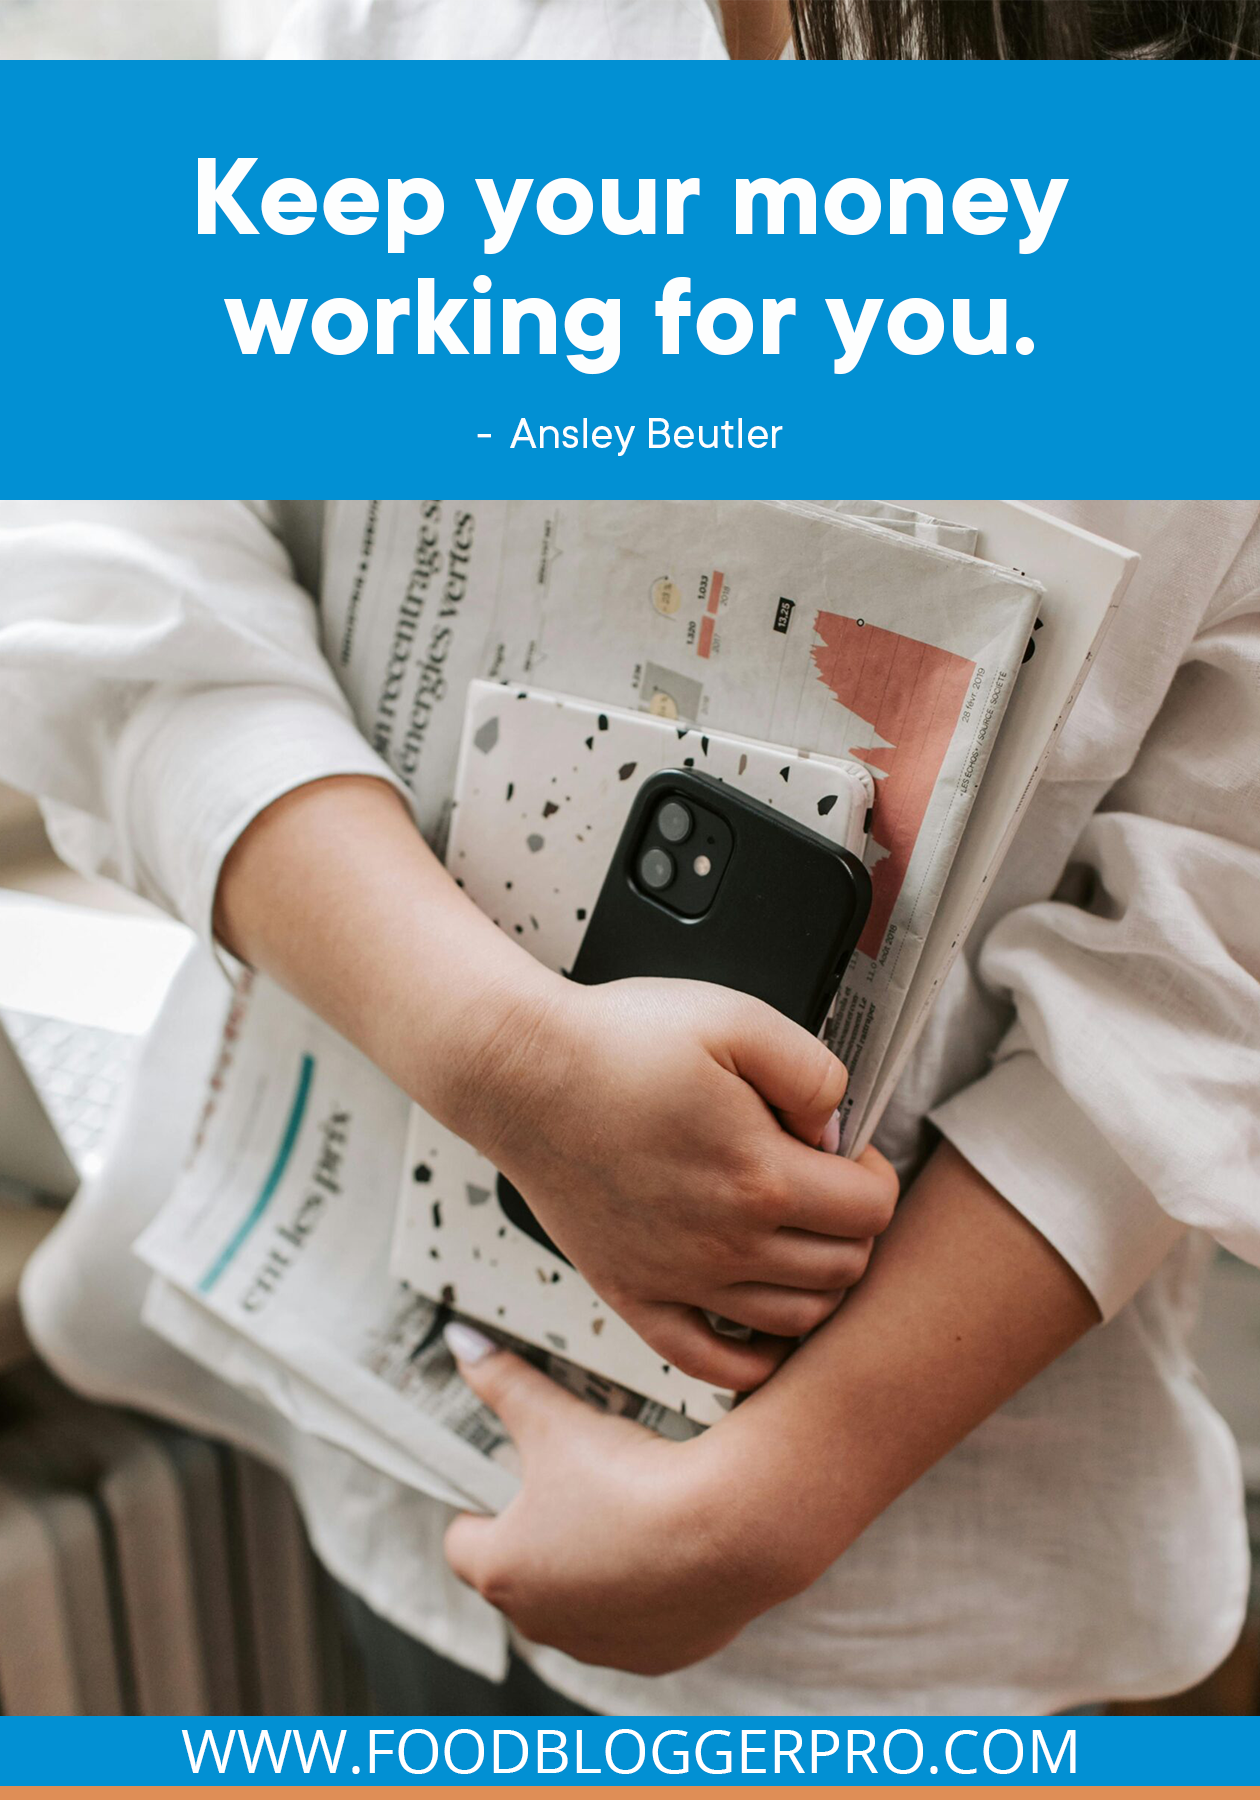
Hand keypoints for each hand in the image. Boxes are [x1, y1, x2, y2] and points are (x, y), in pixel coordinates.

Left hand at [442, 1326, 813, 1675]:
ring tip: (625, 1514)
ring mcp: (602, 1646)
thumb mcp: (556, 1417)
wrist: (731, 1528)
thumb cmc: (628, 1478)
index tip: (509, 1480)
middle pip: (521, 1577)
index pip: (463, 1543)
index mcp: (503, 1571)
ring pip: (578, 1607)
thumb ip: (503, 1382)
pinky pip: (638, 1625)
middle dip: (540, 1536)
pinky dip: (645, 1593)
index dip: (482, 1507)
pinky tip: (671, 1549)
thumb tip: (460, 1342)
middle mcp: (543, 1623)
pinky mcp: (660, 1657)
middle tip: (573, 1486)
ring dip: (590, 1571)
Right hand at [448, 974, 898, 1389]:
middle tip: (827, 1188)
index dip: (875, 1173)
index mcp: (760, 1177)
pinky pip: (711, 1362)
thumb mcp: (735, 1019)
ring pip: (795, 1319)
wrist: (520, 1073)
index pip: (872, 1209)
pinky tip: (759, 1323)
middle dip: (853, 1227)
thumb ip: (813, 1071)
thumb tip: (838, 1127)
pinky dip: (751, 1357)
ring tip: (799, 1239)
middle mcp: (725, 1244)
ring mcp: (678, 1279)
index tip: (849, 1153)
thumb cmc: (614, 1042)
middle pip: (844, 1269)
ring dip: (817, 1284)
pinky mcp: (633, 1296)